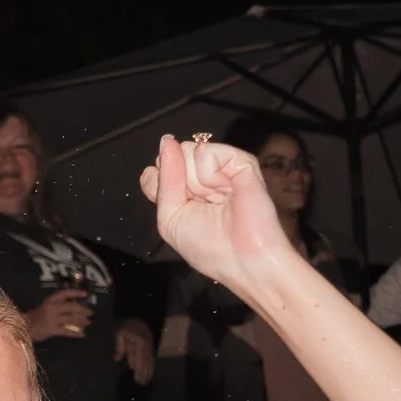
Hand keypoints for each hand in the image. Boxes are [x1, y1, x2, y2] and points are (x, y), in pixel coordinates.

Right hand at [25, 288, 94, 340]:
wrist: (24, 328)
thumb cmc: (36, 318)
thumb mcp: (45, 307)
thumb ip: (57, 306)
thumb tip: (74, 308)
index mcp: (50, 300)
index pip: (65, 293)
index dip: (76, 293)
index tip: (85, 294)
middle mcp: (51, 308)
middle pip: (71, 307)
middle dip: (83, 310)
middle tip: (90, 313)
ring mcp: (51, 319)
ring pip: (71, 319)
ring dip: (81, 321)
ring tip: (88, 323)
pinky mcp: (51, 330)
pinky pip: (67, 331)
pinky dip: (76, 333)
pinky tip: (82, 334)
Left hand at [115, 318, 154, 380]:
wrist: (138, 315)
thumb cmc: (127, 324)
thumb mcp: (120, 333)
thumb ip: (120, 346)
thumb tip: (117, 359)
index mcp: (139, 343)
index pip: (140, 359)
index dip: (139, 370)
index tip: (137, 379)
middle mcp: (146, 346)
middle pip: (146, 362)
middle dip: (144, 373)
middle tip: (142, 384)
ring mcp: (149, 347)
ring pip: (149, 361)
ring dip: (148, 371)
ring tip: (146, 381)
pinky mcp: (149, 347)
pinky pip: (150, 358)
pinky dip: (150, 366)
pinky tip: (149, 372)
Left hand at [140, 135, 293, 290]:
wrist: (243, 259)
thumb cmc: (208, 247)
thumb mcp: (169, 218)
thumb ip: (162, 181)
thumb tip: (166, 141)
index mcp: (185, 190)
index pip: (158, 167)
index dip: (161, 183)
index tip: (178, 204)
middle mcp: (202, 176)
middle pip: (171, 157)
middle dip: (181, 185)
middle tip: (203, 205)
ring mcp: (221, 166)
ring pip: (186, 151)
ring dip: (196, 183)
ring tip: (217, 200)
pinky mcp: (240, 160)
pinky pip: (206, 151)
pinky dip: (210, 175)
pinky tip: (226, 191)